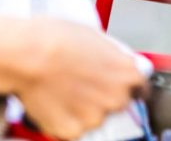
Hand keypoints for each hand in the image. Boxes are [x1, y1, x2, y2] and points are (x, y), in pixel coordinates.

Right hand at [0, 17, 148, 139]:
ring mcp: (95, 118)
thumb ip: (114, 57)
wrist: (28, 56)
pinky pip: (73, 128)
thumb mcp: (97, 38)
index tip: (120, 85)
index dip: (129, 85)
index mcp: (128, 73)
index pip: (141, 88)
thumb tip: (118, 63)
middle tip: (83, 84)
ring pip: (95, 117)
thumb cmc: (56, 39)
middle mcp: (117, 98)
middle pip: (119, 104)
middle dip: (104, 97)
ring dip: (84, 109)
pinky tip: (54, 101)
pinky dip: (65, 119)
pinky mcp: (72, 131)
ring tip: (64, 89)